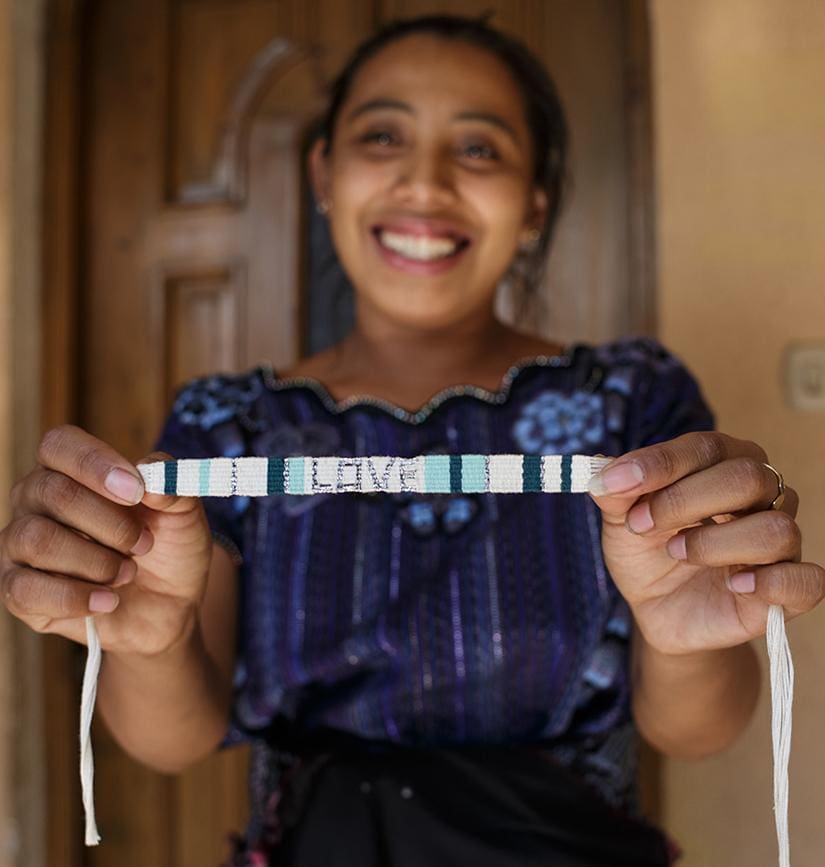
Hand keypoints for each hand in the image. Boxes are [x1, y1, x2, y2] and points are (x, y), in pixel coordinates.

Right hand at [1, 425, 213, 655]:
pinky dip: (76, 597)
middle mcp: (35, 501)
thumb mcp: (185, 514)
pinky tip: (108, 600)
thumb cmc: (168, 548)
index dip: (95, 463)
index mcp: (71, 470)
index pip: (59, 445)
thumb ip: (174, 486)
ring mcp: (20, 545)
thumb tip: (150, 474)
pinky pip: (26, 589)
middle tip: (144, 544)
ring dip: (96, 561)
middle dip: (111, 524)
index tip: (136, 491)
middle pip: (53, 492)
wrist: (167, 606)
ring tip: (127, 572)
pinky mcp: (19, 591)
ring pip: (38, 540)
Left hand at [588, 431, 824, 654]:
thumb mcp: (620, 520)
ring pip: (775, 529)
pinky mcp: (790, 588)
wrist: (656, 608)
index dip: (660, 464)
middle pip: (747, 478)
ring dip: (714, 543)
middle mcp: (763, 494)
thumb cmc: (647, 551)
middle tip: (642, 525)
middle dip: (683, 502)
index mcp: (724, 463)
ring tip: (678, 553)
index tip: (617, 483)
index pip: (706, 447)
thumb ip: (615, 493)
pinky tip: (733, 584)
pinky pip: (807, 580)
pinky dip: (770, 582)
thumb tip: (604, 476)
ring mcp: (781, 541)